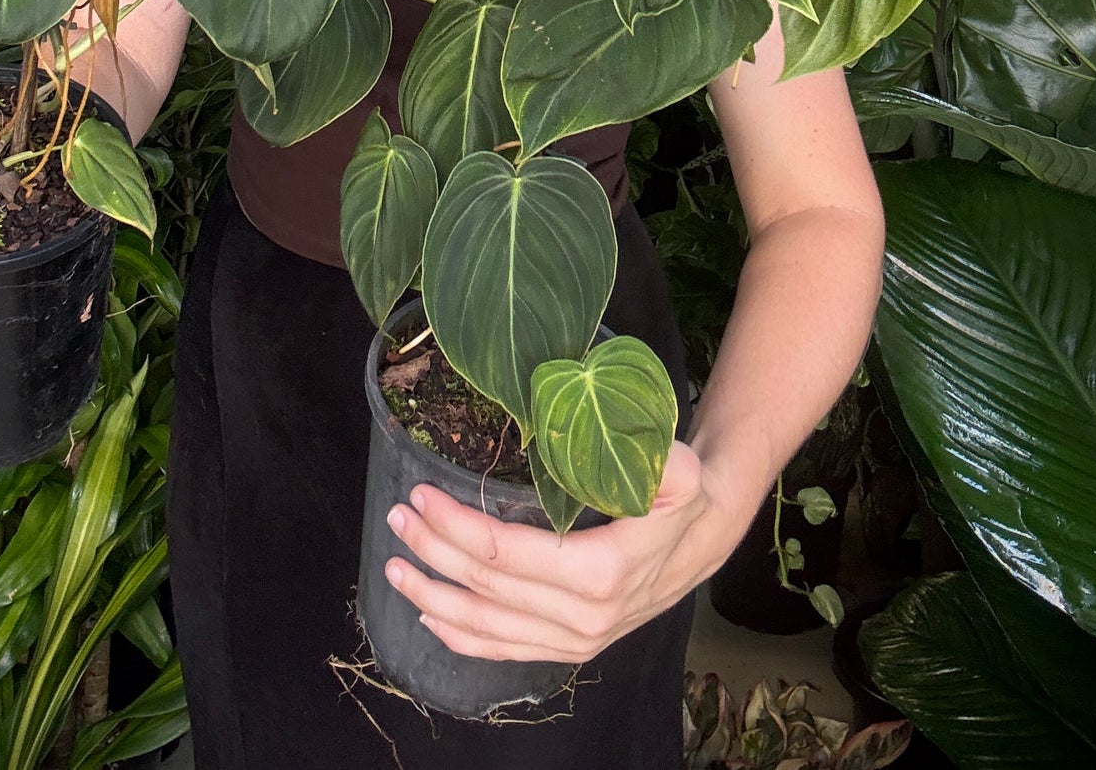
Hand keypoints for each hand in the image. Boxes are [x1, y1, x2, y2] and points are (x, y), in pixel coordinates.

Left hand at [383, 441, 747, 663]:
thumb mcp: (680, 468)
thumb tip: (631, 447)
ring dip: (432, 596)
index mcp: (601, 573)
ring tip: (393, 565)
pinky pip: (505, 649)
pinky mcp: (571, 648)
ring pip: (486, 626)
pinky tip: (431, 615)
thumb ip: (663, 463)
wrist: (702, 535)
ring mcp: (576, 640)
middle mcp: (585, 618)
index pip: (506, 553)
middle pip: (486, 587)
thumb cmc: (680, 493)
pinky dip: (462, 636)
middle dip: (432, 550)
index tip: (420, 493)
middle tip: (397, 515)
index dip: (456, 525)